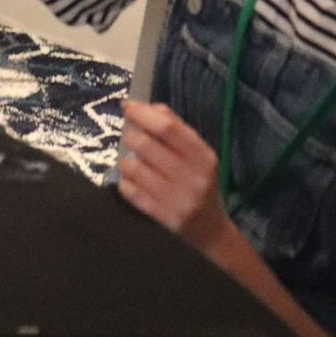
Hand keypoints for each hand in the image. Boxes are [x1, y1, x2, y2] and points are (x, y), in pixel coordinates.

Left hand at [117, 100, 233, 251]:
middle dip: (130, 136)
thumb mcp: (198, 157)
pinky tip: (132, 182)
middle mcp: (193, 177)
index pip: (168, 128)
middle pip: (146, 145)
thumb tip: (151, 107)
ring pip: (133, 168)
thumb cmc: (199, 184)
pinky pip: (129, 190)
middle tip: (129, 137)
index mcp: (204, 157)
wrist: (210, 231)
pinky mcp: (162, 217)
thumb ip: (177, 130)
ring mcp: (177, 199)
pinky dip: (125, 182)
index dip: (143, 114)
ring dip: (125, 161)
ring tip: (132, 163)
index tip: (127, 106)